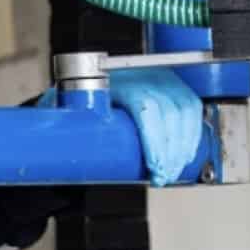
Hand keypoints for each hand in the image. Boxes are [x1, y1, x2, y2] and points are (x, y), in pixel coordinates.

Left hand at [30, 68, 203, 186]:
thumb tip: (57, 150)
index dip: (155, 139)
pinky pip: (192, 107)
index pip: (146, 106)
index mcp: (115, 79)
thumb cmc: (73, 103)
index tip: (154, 167)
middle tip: (162, 175)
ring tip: (171, 171)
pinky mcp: (172, 86)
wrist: (83, 90)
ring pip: (186, 110)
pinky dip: (192, 134)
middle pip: (170, 111)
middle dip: (171, 150)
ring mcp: (159, 77)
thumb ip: (63, 127)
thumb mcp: (64, 112)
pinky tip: (185, 155)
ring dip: (183, 146)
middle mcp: (141, 74)